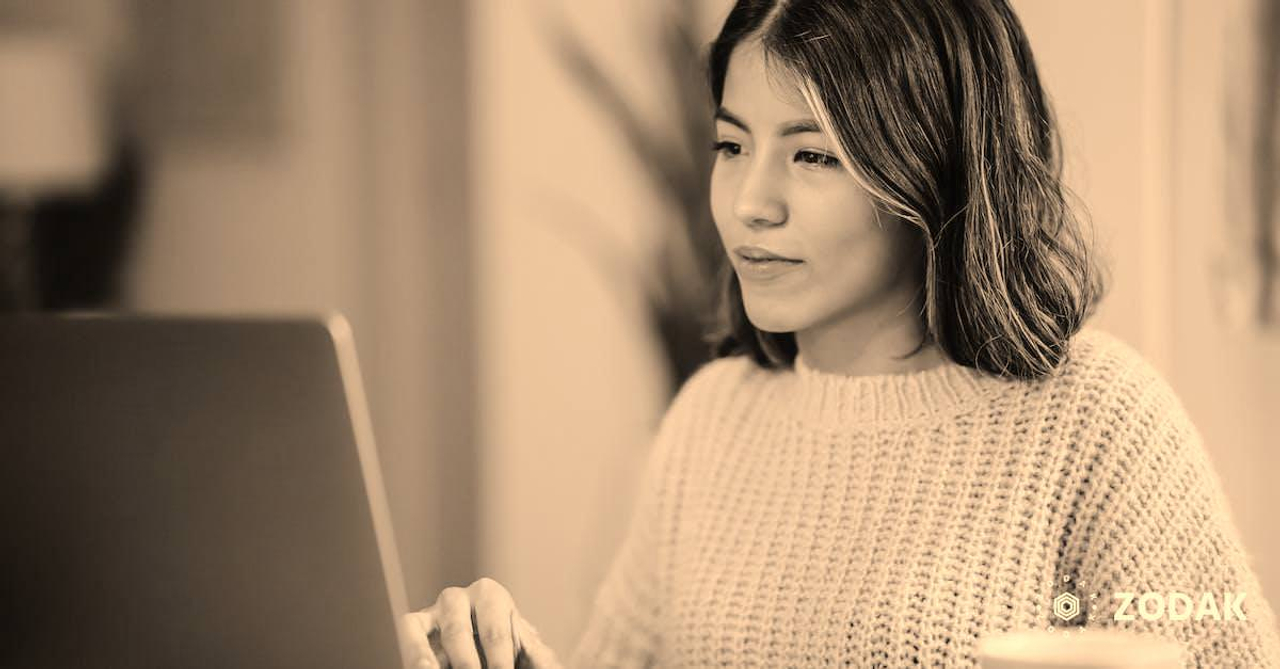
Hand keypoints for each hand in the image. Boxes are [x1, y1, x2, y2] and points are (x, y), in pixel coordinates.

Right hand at [402, 577, 562, 668]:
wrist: (489, 654)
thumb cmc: (508, 653)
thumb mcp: (527, 653)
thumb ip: (539, 657)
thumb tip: (543, 660)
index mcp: (492, 597)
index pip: (495, 631)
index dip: (500, 660)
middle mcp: (459, 598)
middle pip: (458, 632)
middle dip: (467, 664)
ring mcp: (433, 611)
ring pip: (424, 628)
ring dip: (432, 660)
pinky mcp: (414, 625)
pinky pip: (408, 632)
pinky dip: (414, 654)